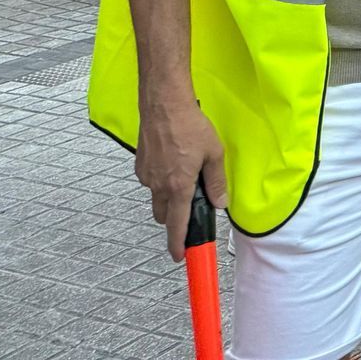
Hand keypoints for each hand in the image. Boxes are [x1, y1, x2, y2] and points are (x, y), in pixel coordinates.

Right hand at [136, 96, 226, 261]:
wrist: (164, 104)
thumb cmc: (191, 125)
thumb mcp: (214, 153)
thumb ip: (217, 181)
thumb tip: (220, 203)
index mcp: (178, 186)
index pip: (176, 224)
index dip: (177, 243)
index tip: (179, 256)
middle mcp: (158, 185)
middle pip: (164, 215)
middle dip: (175, 217)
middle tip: (191, 205)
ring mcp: (146, 175)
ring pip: (157, 198)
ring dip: (169, 196)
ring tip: (185, 173)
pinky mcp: (140, 165)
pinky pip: (151, 181)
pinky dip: (162, 179)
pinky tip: (173, 160)